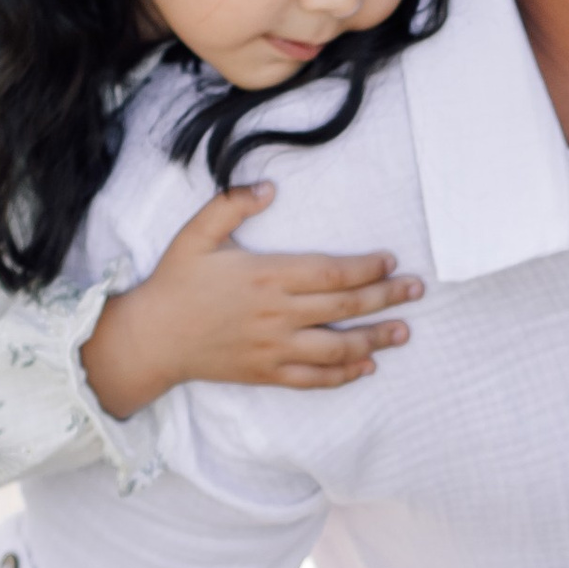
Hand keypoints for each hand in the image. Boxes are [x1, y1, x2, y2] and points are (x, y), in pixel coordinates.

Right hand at [78, 186, 421, 419]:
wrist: (152, 338)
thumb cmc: (175, 283)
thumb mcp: (196, 234)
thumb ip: (231, 205)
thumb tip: (270, 188)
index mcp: (267, 276)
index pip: (331, 271)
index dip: (366, 267)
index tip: (390, 261)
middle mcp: (277, 314)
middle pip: (344, 305)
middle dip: (386, 297)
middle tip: (417, 290)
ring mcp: (274, 347)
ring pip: (337, 346)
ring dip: (375, 338)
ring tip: (404, 331)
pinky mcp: (267, 373)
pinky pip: (314, 379)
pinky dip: (343, 374)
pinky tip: (366, 366)